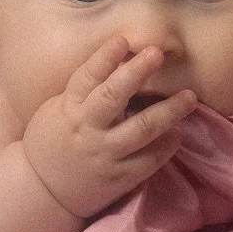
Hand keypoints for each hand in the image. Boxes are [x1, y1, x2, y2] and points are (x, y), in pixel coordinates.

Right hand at [21, 37, 196, 218]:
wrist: (43, 191)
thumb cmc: (51, 143)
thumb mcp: (57, 111)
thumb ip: (82, 92)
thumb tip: (115, 63)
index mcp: (69, 109)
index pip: (87, 78)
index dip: (104, 57)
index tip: (122, 39)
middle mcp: (88, 129)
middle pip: (114, 96)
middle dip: (137, 73)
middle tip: (158, 53)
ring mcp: (104, 154)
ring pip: (140, 129)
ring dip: (168, 112)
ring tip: (189, 98)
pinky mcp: (119, 178)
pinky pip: (147, 161)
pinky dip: (165, 147)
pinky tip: (178, 134)